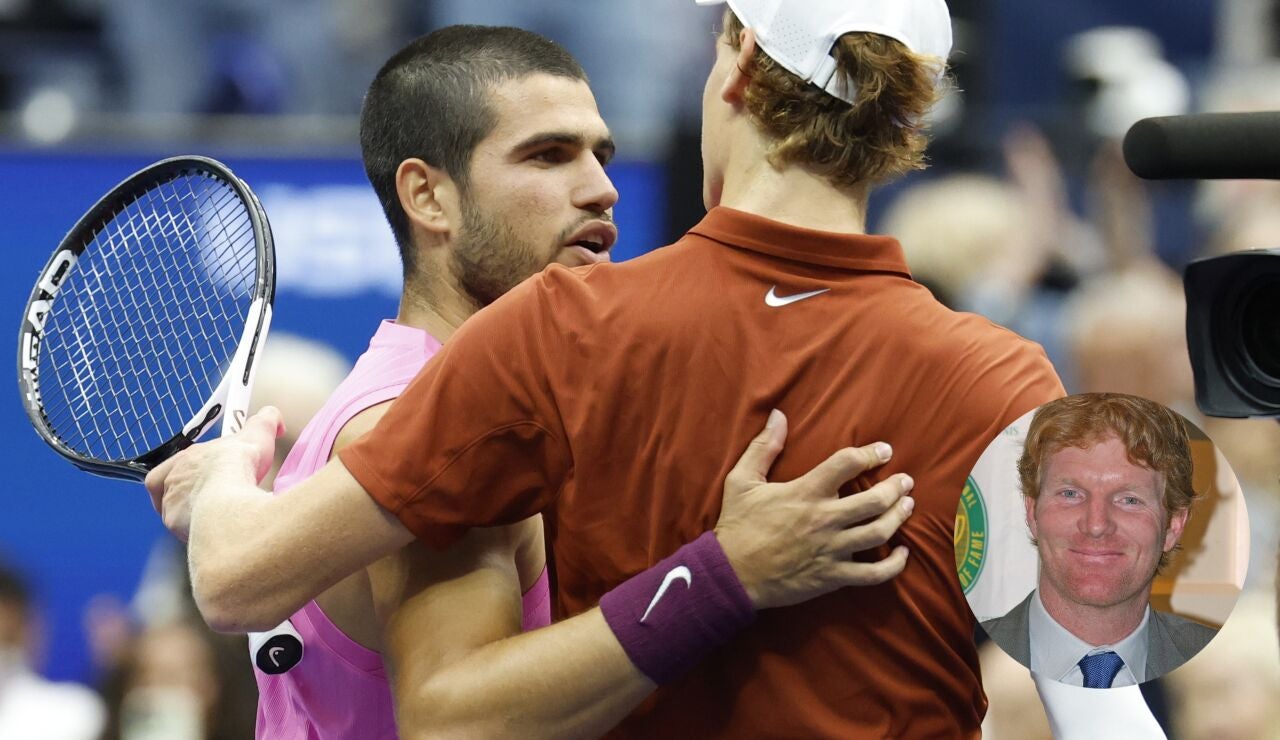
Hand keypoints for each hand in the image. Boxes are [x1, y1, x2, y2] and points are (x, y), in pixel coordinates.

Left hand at [145, 407, 284, 540]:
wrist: (227, 498)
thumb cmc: (237, 466)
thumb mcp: (258, 433)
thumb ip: (265, 421)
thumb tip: (273, 417)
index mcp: (187, 457)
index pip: (180, 462)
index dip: (197, 468)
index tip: (212, 474)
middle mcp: (174, 480)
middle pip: (174, 487)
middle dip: (191, 493)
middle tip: (212, 499)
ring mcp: (172, 504)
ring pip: (175, 511)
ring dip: (190, 514)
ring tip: (211, 520)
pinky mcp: (176, 526)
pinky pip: (181, 531)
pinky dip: (194, 532)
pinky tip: (211, 533)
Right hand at [714, 410, 913, 609]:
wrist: (731, 575)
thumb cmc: (737, 526)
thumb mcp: (742, 480)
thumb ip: (763, 447)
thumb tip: (778, 415)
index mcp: (805, 492)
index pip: (847, 463)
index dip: (871, 453)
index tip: (884, 451)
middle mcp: (824, 519)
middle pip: (875, 500)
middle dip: (897, 488)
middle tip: (906, 482)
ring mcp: (831, 550)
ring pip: (879, 532)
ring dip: (899, 517)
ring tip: (908, 506)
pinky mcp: (833, 577)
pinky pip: (874, 574)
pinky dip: (894, 565)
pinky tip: (903, 554)